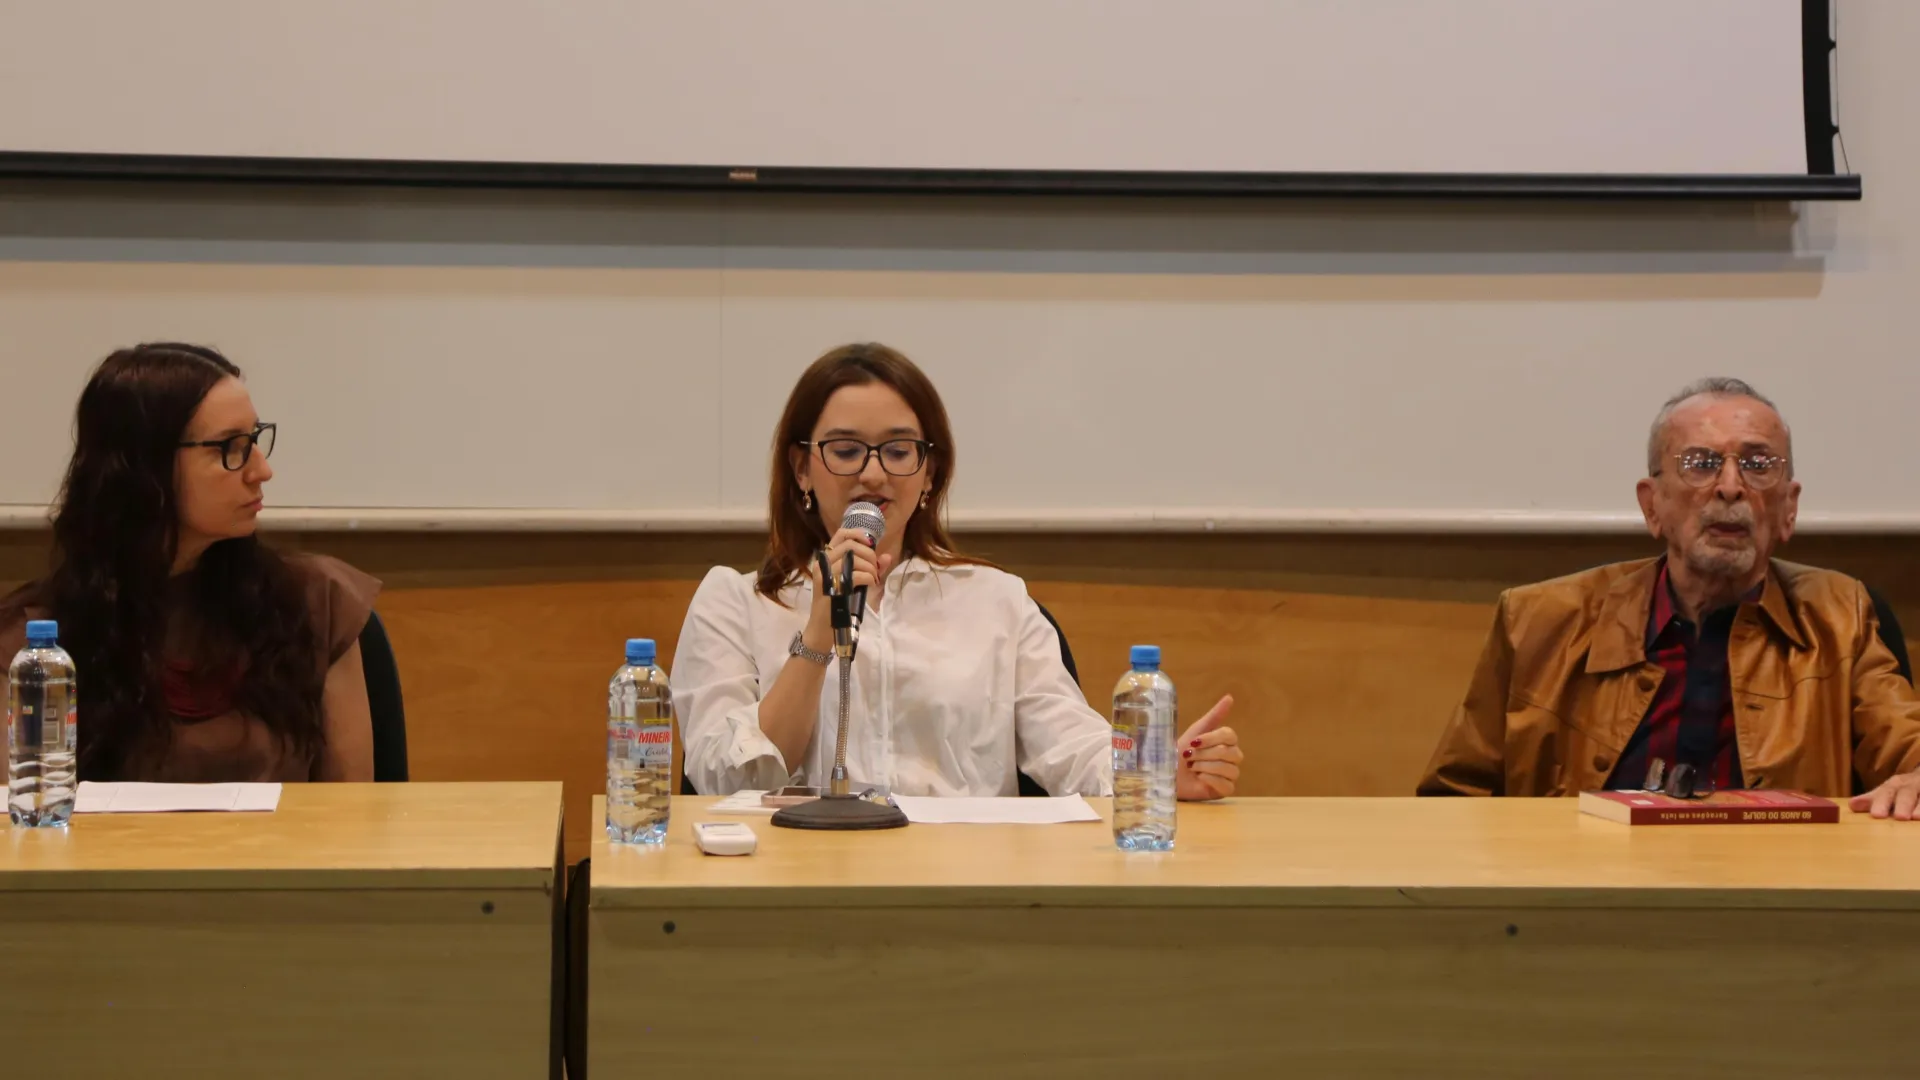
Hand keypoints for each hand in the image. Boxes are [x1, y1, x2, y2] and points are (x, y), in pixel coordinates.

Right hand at [802, 527, 893, 644]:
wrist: (824, 627)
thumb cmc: (838, 604)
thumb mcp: (855, 583)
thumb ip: (870, 569)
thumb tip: (887, 557)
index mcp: (826, 558)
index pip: (841, 534)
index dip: (858, 534)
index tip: (870, 544)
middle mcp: (823, 563)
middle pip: (851, 545)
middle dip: (869, 555)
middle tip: (874, 570)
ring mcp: (825, 574)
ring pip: (854, 559)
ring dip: (870, 568)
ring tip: (873, 579)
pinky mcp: (831, 587)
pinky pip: (856, 574)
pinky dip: (869, 578)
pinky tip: (870, 585)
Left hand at [1175, 694, 1239, 801]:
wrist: (1166, 772)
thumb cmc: (1180, 751)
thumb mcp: (1195, 731)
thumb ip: (1214, 715)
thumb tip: (1230, 697)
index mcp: (1226, 741)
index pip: (1230, 735)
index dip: (1212, 738)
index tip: (1193, 741)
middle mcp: (1231, 757)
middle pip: (1230, 753)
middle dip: (1205, 754)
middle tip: (1189, 756)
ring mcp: (1230, 774)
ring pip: (1229, 769)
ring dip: (1205, 767)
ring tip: (1192, 767)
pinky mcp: (1225, 790)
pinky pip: (1227, 785)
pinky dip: (1210, 780)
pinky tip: (1199, 778)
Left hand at [1849, 770, 1919, 819]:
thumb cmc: (1903, 790)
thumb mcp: (1888, 792)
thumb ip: (1872, 800)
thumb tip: (1852, 805)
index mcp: (1895, 785)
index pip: (1886, 792)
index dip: (1882, 802)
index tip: (1877, 815)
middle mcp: (1912, 785)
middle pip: (1907, 793)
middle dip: (1903, 804)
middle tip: (1901, 817)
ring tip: (1916, 817)